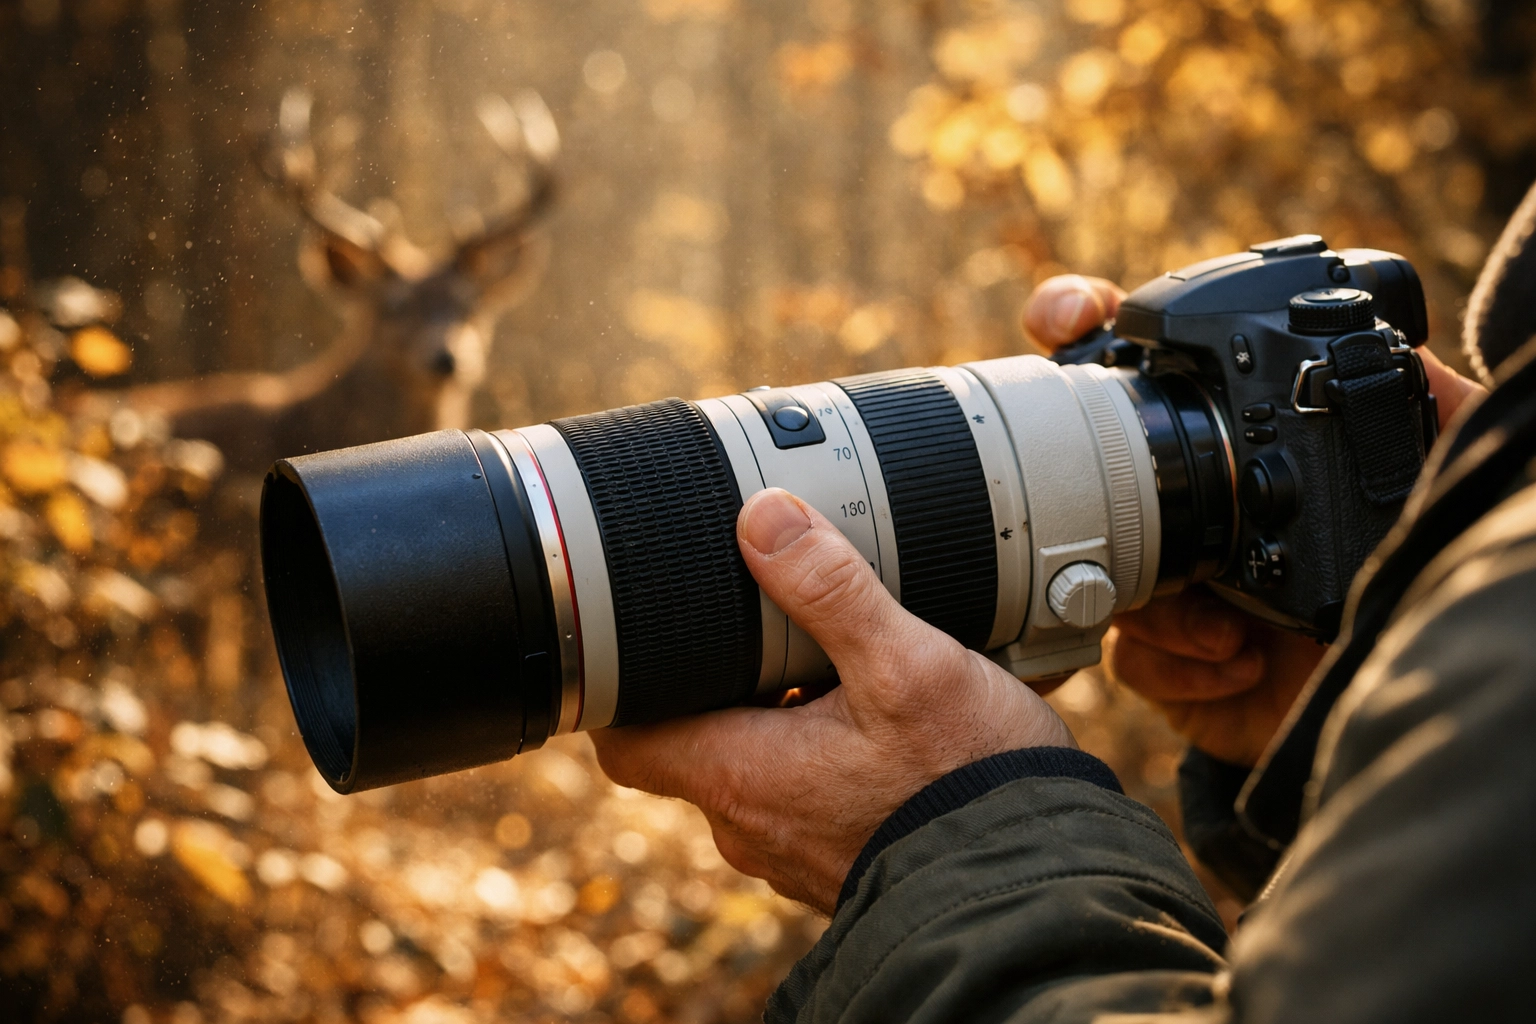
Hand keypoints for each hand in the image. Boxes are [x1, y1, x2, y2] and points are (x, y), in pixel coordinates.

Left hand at [590, 488, 1073, 914]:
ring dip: (778, 718)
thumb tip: (763, 518)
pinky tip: (879, 719)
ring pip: (754, 768)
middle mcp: (752, 825)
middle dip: (719, 684)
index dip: (620, 688)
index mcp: (740, 775)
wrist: (1042, 890)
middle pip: (693, 742)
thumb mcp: (907, 664)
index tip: (644, 637)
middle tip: (762, 624)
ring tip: (835, 663)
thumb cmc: (973, 785)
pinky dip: (822, 755)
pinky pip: (807, 797)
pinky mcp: (844, 860)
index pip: (625, 739)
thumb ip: (832, 590)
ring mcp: (796, 851)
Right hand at [1022, 275, 1486, 766]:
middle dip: (1075, 477)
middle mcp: (1182, 509)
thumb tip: (1402, 348)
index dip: (1083, 325)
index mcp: (1234, 454)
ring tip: (1232, 627)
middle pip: (1081, 468)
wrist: (1392, 702)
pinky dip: (1180, 662)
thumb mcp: (1428, 492)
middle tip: (1117, 495)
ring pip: (1099, 573)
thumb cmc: (1404, 591)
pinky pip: (1128, 655)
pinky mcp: (1161, 663)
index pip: (1139, 376)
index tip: (1079, 316)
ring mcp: (1163, 584)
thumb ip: (1430, 416)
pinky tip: (1243, 663)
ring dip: (1162, 606)